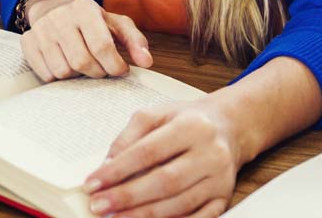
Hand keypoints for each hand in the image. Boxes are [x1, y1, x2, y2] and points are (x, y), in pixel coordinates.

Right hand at [20, 0, 151, 81]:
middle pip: (82, 61)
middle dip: (97, 72)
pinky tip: (65, 65)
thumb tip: (146, 62)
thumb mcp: (116, 24)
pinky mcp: (28, 43)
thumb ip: (135, 41)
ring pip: (63, 71)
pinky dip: (59, 77)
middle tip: (101, 70)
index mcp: (85, 8)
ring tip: (82, 65)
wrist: (54, 9)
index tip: (120, 70)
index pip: (102, 46)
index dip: (114, 65)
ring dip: (77, 76)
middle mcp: (60, 17)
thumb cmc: (91, 22)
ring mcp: (41, 30)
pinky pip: (46, 74)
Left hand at [86, 97, 241, 217]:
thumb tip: (106, 166)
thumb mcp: (156, 114)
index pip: (148, 152)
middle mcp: (210, 153)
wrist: (227, 127)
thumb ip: (128, 137)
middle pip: (165, 181)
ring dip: (144, 216)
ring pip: (180, 204)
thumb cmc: (187, 120)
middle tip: (99, 206)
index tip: (93, 183)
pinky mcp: (223, 198)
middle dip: (128, 197)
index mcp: (191, 127)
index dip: (118, 170)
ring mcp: (219, 179)